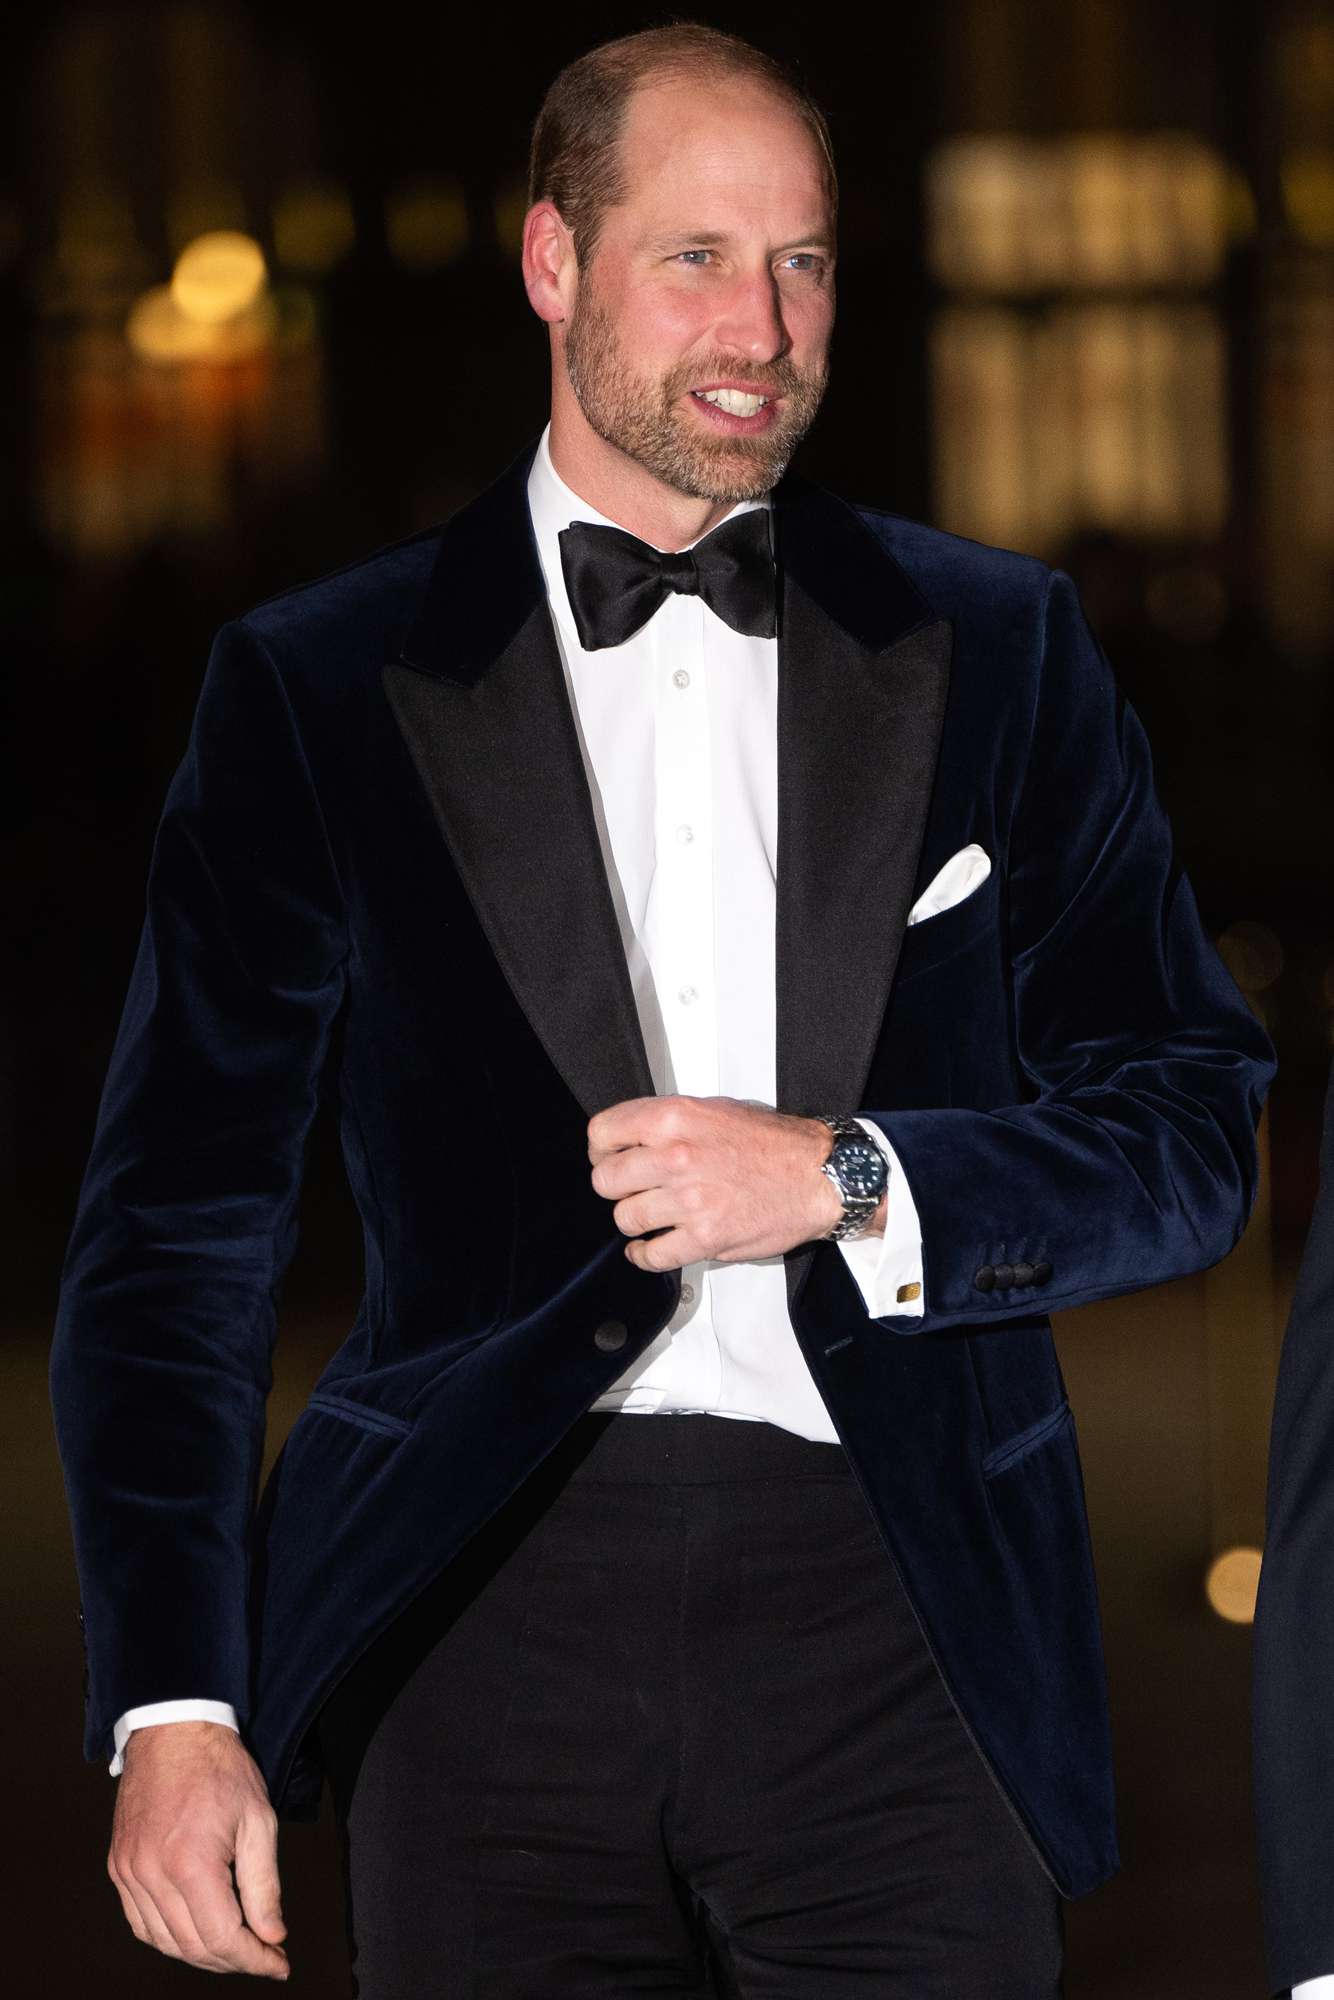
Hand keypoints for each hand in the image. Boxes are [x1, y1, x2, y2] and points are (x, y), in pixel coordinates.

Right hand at [108, 1720, 288, 1978]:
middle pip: (192, 1947)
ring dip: (201, 1953)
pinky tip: (194, 1930)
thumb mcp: (259, 1820)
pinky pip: (141, 1923)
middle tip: (263, 1954)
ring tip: (235, 1946)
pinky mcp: (119, 1867)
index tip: (279, 1964)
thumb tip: (272, 1935)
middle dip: (233, 1960)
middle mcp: (152, 1875)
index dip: (254, 1959)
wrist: (173, 1730)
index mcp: (191, 1863)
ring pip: (165, 1942)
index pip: (222, 1938)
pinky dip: (169, 1938)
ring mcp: (129, 1873)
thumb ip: (265, 1885)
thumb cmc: (220, 1768)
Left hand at [588, 1095, 845, 1271]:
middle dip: (615, 1187)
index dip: (601, 1149)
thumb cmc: (774, 1143)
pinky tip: (650, 1247)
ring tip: (649, 1216)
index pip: (603, 1133)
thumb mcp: (716, 1109)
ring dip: (635, 1220)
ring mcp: (689, 1200)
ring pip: (625, 1218)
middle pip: (606, 1181)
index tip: (609, 1158)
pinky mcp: (704, 1238)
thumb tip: (632, 1137)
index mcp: (676, 1119)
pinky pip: (651, 1255)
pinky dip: (645, 1255)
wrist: (819, 1175)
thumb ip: (670, 1122)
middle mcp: (676, 1157)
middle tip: (630, 1189)